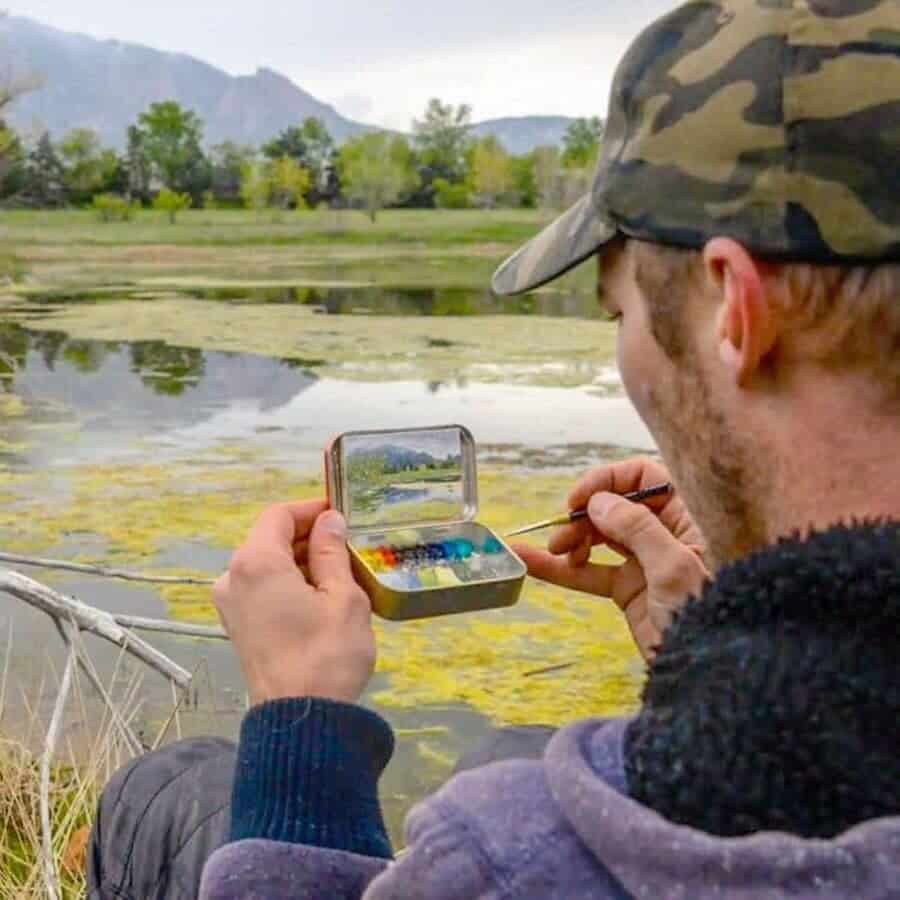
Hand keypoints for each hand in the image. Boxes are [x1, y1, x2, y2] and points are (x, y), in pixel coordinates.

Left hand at [213, 500, 375, 705]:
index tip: (339, 513)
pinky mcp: (236, 626)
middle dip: (307, 537)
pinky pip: (261, 588)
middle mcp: (233, 577)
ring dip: (299, 561)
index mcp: (256, 562)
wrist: (300, 722)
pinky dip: (287, 583)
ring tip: (339, 574)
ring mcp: (230, 604)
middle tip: (346, 546)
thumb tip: (329, 521)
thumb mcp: (343, 596)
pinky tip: (318, 598)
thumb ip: (332, 552)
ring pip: (265, 564)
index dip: (310, 510)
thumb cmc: (327, 654)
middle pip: (269, 538)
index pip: (279, 515)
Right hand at [513, 458, 708, 660]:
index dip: (609, 481)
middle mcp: (665, 533)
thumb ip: (636, 528)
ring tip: (555, 550)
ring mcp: (645, 561)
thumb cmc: (706, 614)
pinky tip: (531, 562)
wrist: (707, 671)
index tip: (580, 498)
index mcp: (687, 517)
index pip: (644, 478)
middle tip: (563, 531)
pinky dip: (561, 568)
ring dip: (571, 538)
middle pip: (615, 505)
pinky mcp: (628, 589)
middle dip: (584, 514)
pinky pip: (590, 572)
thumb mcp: (673, 566)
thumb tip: (598, 501)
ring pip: (599, 536)